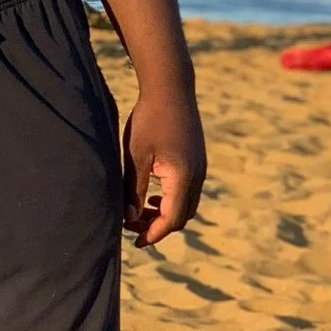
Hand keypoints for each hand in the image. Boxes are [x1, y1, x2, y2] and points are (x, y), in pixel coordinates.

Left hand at [123, 90, 205, 247]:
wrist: (171, 87)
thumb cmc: (149, 119)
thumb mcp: (136, 156)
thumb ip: (134, 190)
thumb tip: (129, 219)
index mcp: (182, 177)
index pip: (171, 219)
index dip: (153, 234)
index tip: (135, 242)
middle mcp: (197, 175)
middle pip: (182, 216)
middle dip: (158, 227)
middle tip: (131, 226)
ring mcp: (201, 168)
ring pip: (186, 205)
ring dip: (165, 214)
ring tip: (139, 212)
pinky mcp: (198, 160)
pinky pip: (188, 191)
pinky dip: (172, 200)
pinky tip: (153, 194)